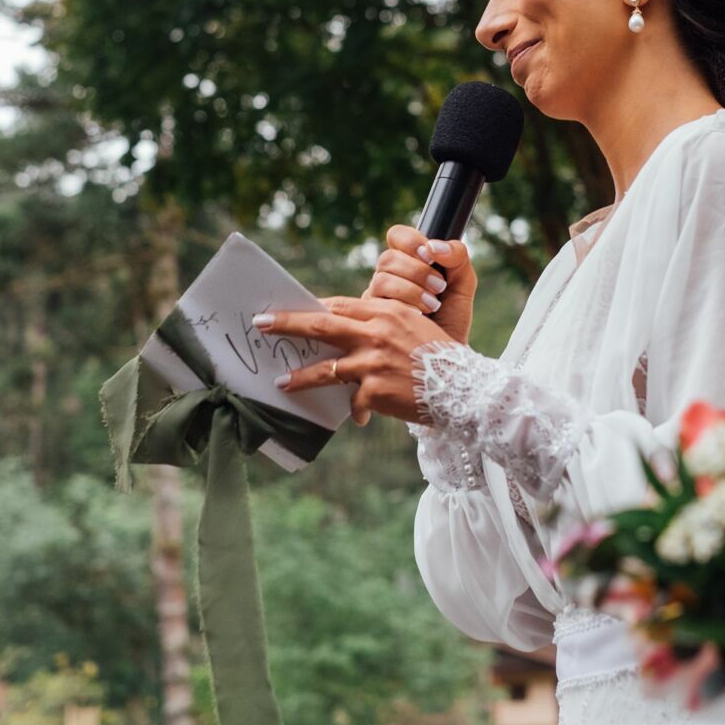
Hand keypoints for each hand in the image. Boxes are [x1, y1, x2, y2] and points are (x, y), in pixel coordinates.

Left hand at [254, 297, 451, 426]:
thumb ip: (382, 324)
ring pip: (325, 370)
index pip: (339, 306)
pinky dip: (355, 410)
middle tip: (260, 323)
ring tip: (281, 383)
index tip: (290, 307)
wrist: (464, 386)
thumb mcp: (413, 326)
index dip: (312, 307)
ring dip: (299, 377)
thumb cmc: (439, 356)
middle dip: (286, 324)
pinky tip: (357, 418)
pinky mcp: (375, 391)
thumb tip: (348, 327)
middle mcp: (375, 333)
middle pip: (320, 326)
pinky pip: (354, 402)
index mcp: (385, 313)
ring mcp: (373, 363)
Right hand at [364, 226, 475, 345]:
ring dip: (410, 290)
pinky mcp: (369, 320)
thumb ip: (457, 257)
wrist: (445, 360)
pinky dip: (401, 308)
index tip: (429, 254)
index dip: (410, 240)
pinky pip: (376, 304)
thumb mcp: (462, 286)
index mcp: (408, 262)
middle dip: (417, 271)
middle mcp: (387, 277)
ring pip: (381, 279)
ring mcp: (376, 298)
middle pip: (388, 258)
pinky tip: (418, 318)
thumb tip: (435, 245)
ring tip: (432, 306)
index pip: (397, 236)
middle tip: (439, 287)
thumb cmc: (451, 320)